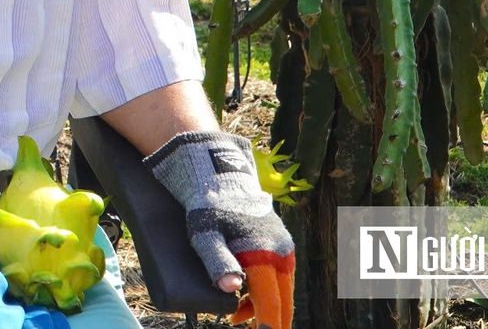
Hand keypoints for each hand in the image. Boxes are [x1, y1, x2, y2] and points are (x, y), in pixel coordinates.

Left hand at [145, 131, 294, 328]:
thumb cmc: (208, 205)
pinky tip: (247, 293)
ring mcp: (283, 245)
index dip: (268, 324)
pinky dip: (266, 287)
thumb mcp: (205, 234)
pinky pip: (278, 273)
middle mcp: (280, 251)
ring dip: (264, 304)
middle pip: (282, 299)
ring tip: (236, 314)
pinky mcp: (280, 241)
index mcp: (263, 254)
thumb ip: (217, 262)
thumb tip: (232, 290)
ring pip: (281, 287)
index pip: (271, 303)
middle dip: (269, 319)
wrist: (220, 174)